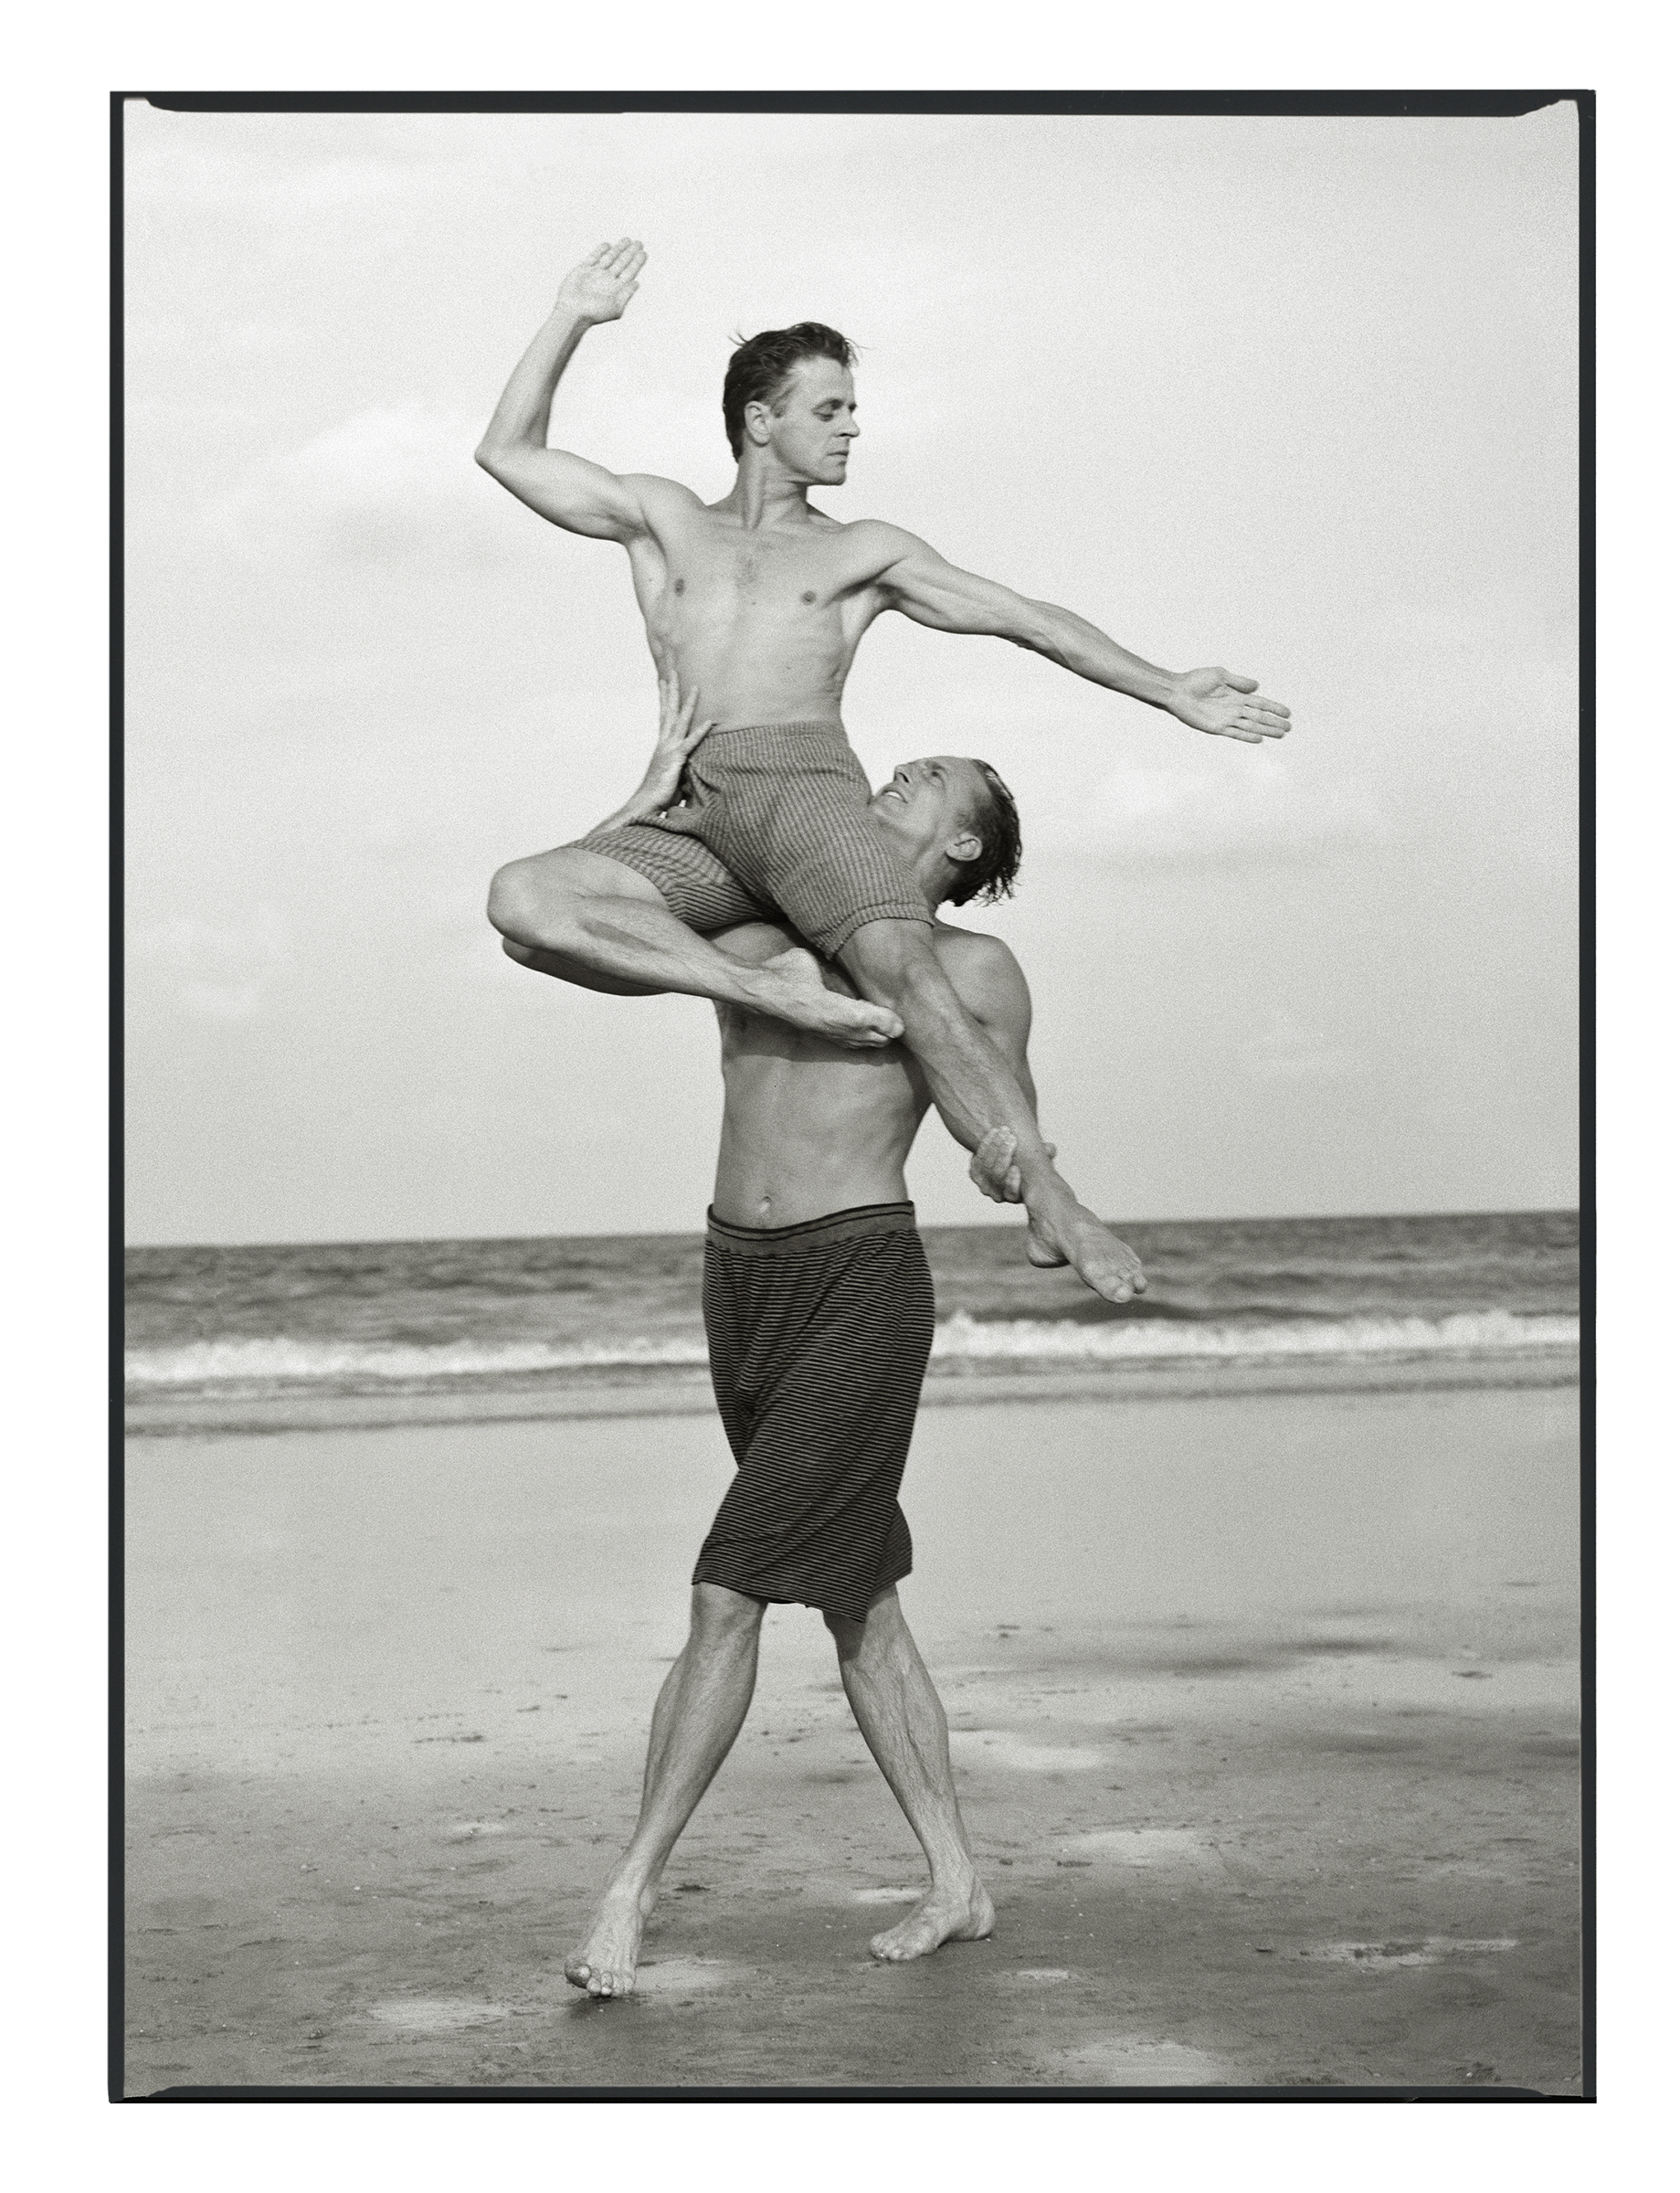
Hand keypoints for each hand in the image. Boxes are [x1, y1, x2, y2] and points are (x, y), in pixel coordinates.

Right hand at [554, 237, 646, 325]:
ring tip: (627, 240)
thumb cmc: (594, 313)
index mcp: (616, 289)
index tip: (643, 253)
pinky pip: (594, 257)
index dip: (637, 262)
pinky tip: (607, 245)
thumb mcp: (616, 307)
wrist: (572, 311)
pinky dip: (600, 251)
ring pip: (610, 257)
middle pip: (622, 262)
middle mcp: (607, 280)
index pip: (629, 272)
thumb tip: (636, 283)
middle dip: (630, 252)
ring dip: (618, 249)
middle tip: (639, 243)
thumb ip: (627, 294)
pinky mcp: (583, 270)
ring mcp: (595, 274)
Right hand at [634, 678, 714, 813]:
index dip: (664, 697)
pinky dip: (701, 732)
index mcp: (662, 745)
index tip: (664, 680)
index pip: (663, 716)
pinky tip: (710, 721)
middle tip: (674, 670)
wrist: (645, 805)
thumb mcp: (672, 776)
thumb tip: (689, 766)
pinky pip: (691, 743)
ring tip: (694, 685)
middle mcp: (664, 743)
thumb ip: (681, 767)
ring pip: (679, 720)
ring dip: (688, 702)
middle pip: (668, 710)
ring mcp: (669, 749)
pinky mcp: (676, 760)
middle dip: (672, 689)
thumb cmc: (658, 795)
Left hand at [968, 1125, 1056, 1204]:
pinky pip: (977, 1160)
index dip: (1011, 1182)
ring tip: (1004, 1131)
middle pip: (997, 1176)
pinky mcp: (975, 1174)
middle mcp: (998, 1194)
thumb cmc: (1030, 1164)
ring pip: (986, 1167)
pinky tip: (994, 1133)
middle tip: (1011, 1137)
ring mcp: (985, 1185)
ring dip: (994, 1146)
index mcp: (1016, 1196)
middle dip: (1003, 1155)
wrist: (1011, 1160)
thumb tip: (1050, 1149)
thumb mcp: (1040, 1160)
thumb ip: (1045, 1155)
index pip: (1011, 1193)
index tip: (1016, 1168)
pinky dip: (985, 1145)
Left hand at [1166, 667, 1290, 744]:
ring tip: (1280, 734)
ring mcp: (1226, 719)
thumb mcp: (1220, 675)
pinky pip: (1235, 733)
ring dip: (1266, 730)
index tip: (1287, 712)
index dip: (1274, 707)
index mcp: (1236, 695)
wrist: (1177, 691)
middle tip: (1289, 727)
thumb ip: (1239, 681)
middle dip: (1274, 722)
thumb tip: (1257, 687)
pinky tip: (1259, 739)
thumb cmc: (1195, 680)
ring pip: (1251, 726)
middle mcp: (1234, 708)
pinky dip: (1247, 736)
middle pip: (1259, 716)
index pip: (1260, 703)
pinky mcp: (1216, 727)